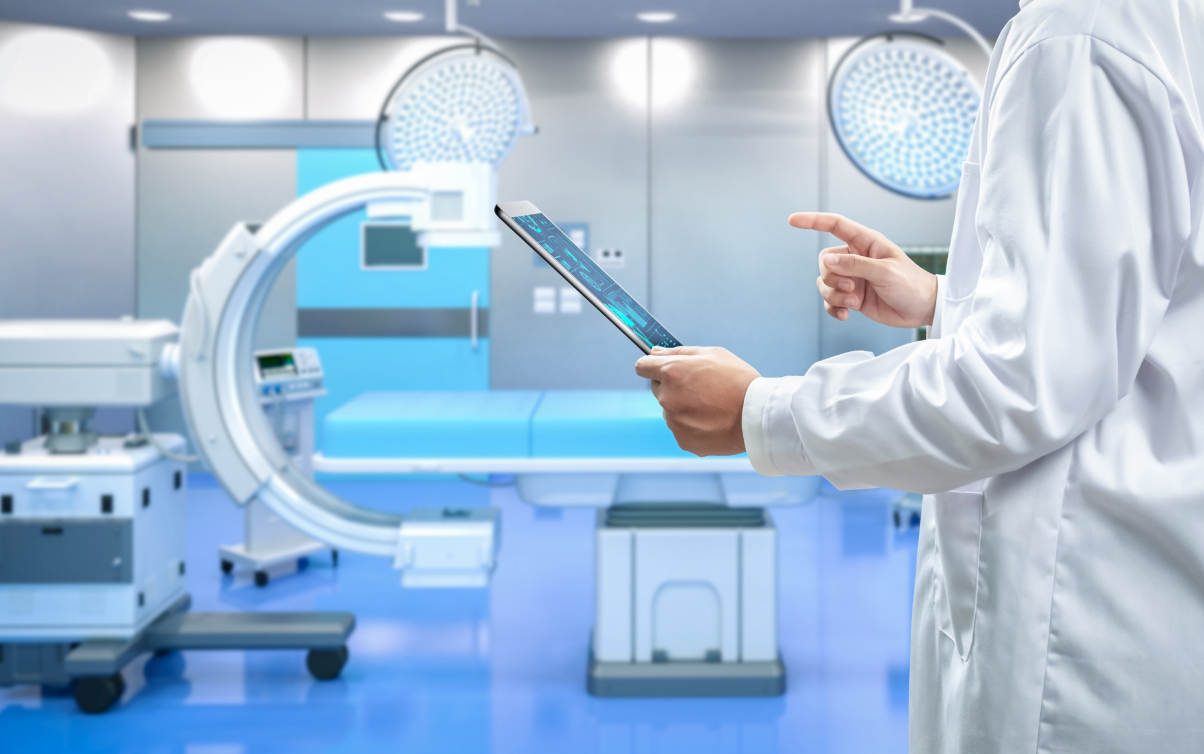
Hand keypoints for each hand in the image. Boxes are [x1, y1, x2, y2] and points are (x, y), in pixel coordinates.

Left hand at [634, 346, 760, 456]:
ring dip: (684, 408)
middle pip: (658, 389)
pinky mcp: (682, 440)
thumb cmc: (738, 380)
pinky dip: (693, 426)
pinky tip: (712, 422)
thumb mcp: (713, 354)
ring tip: (712, 407)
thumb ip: (679, 352)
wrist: (758, 417)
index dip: (652, 366)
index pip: (642, 366)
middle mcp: (667, 397)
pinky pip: (681, 429)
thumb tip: (655, 352)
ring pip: (671, 410)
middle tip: (701, 388)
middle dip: (673, 387)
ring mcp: (673, 421)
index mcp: (671, 372)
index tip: (661, 369)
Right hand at [788, 212, 937, 327]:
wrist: (922, 309)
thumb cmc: (910, 284)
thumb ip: (854, 265)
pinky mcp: (852, 296)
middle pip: (825, 262)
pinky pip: (830, 300)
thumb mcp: (884, 271)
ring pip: (825, 282)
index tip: (792, 221)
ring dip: (835, 295)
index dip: (812, 221)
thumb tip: (826, 261)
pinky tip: (845, 315)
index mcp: (866, 242)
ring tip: (855, 303)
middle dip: (832, 278)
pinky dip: (834, 308)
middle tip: (853, 288)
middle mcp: (856, 258)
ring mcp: (853, 278)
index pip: (835, 225)